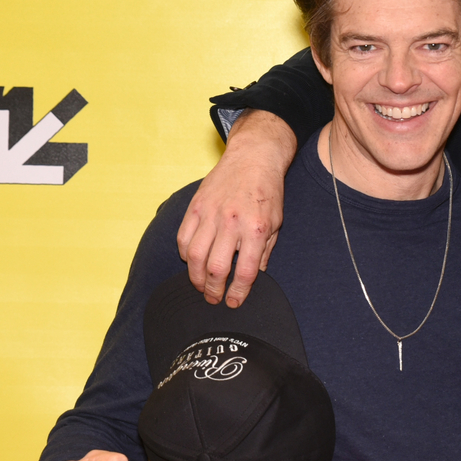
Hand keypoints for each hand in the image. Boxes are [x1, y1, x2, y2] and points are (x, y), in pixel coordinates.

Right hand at [177, 110, 297, 307]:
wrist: (253, 157)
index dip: (238, 293)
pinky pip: (183, 237)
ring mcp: (211, 214)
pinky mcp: (196, 206)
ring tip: (201, 286)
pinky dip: (184, 254)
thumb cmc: (268, 192)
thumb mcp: (277, 223)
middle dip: (213, 290)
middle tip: (214, 299)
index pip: (246, 271)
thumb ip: (265, 251)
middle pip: (217, 268)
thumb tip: (254, 277)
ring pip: (195, 256)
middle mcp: (233, 223)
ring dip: (196, 277)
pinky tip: (191, 262)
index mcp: (257, 229)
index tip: (233, 303)